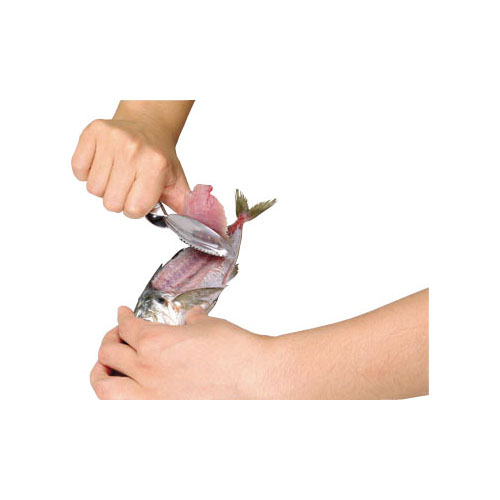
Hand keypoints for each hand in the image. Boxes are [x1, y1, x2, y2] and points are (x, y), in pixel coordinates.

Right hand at [72, 101, 191, 215]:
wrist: (148, 124)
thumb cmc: (159, 157)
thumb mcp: (176, 182)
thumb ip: (184, 207)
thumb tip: (195, 227)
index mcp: (155, 165)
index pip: (133, 210)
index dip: (136, 208)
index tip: (141, 196)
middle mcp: (133, 150)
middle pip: (110, 203)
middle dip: (119, 199)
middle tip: (128, 184)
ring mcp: (112, 140)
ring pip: (93, 188)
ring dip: (104, 186)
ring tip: (117, 172)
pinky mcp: (93, 133)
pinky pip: (78, 169)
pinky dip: (87, 172)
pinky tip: (103, 164)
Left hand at [90, 307, 270, 398]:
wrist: (253, 377)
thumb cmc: (235, 352)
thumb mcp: (209, 326)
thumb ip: (192, 322)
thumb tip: (191, 319)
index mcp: (156, 342)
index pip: (127, 326)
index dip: (122, 318)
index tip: (123, 316)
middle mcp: (147, 370)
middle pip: (109, 353)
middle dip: (109, 340)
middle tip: (116, 336)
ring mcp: (152, 396)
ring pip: (105, 387)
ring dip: (101, 374)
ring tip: (106, 368)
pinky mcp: (163, 413)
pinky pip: (129, 408)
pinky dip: (124, 398)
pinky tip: (131, 392)